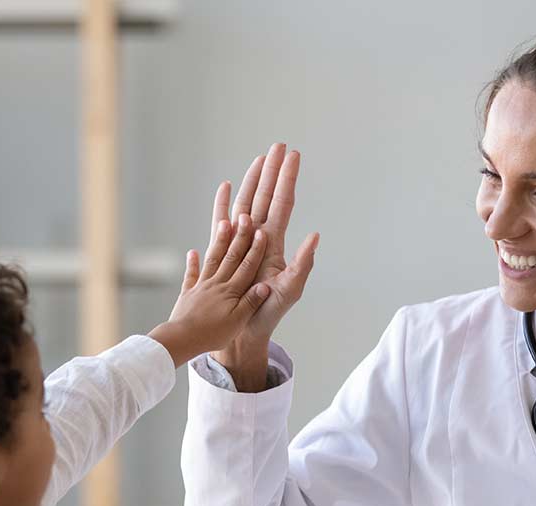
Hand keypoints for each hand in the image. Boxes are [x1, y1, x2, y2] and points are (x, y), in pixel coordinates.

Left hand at [148, 217, 270, 367]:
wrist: (182, 339)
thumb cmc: (212, 334)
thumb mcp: (237, 321)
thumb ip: (251, 302)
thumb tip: (266, 285)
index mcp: (231, 291)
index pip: (247, 266)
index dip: (255, 249)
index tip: (262, 232)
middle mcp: (217, 284)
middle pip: (231, 256)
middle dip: (240, 236)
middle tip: (245, 217)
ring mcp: (201, 286)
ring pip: (212, 259)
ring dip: (219, 241)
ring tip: (224, 222)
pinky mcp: (188, 294)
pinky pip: (191, 275)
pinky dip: (192, 263)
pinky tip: (192, 252)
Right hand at [210, 143, 318, 390]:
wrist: (243, 329)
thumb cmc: (268, 311)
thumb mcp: (291, 289)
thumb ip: (303, 263)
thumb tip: (315, 236)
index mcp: (274, 242)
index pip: (282, 203)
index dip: (287, 179)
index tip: (293, 156)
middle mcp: (257, 237)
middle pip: (265, 196)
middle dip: (272, 171)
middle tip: (278, 146)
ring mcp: (240, 242)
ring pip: (245, 203)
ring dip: (251, 181)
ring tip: (258, 159)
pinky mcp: (223, 251)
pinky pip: (220, 222)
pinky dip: (222, 204)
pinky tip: (225, 186)